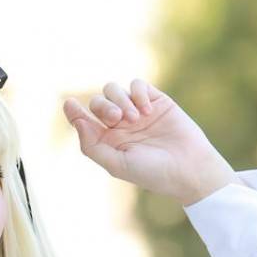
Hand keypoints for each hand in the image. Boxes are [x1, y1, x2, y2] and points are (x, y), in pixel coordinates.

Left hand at [63, 79, 241, 204]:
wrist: (188, 168)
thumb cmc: (151, 172)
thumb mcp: (116, 164)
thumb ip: (92, 145)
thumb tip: (77, 121)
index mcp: (107, 141)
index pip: (84, 121)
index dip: (73, 111)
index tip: (68, 103)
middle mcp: (120, 125)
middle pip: (98, 102)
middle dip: (104, 107)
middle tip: (117, 120)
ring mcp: (137, 111)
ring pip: (115, 90)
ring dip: (121, 100)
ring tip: (135, 118)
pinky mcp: (156, 100)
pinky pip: (138, 85)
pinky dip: (139, 93)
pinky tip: (148, 111)